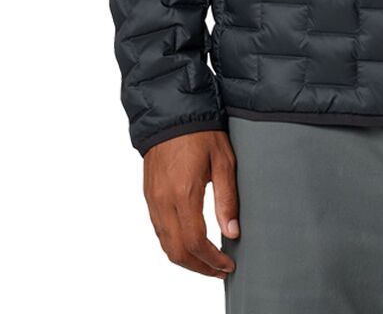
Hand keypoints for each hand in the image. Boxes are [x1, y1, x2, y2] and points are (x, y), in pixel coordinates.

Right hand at [143, 129, 239, 276]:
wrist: (171, 113)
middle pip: (177, 252)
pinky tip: (190, 243)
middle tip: (219, 270)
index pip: (195, 242)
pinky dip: (173, 245)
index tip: (227, 265)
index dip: (212, 260)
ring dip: (185, 259)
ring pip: (165, 245)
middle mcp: (163, 202)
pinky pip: (159, 231)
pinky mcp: (149, 196)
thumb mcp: (223, 161)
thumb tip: (233, 232)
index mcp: (184, 193)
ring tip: (208, 262)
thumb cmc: (200, 132)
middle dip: (199, 267)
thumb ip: (227, 198)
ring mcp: (153, 200)